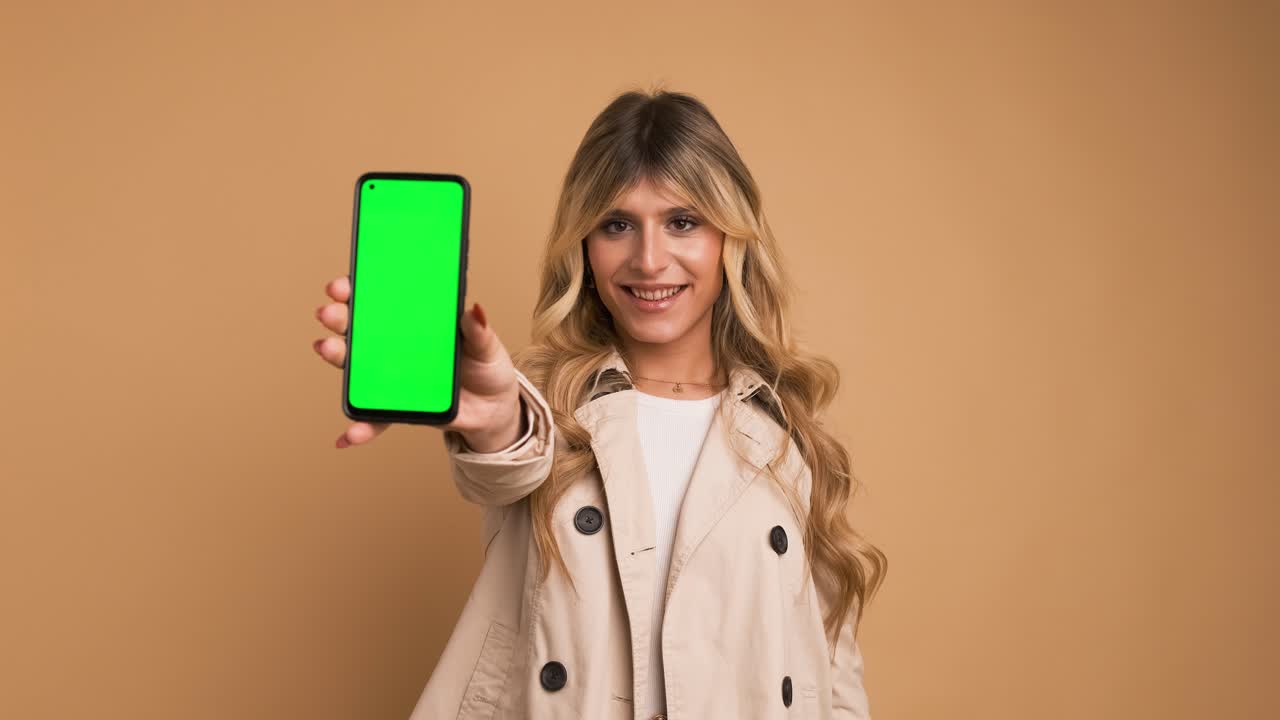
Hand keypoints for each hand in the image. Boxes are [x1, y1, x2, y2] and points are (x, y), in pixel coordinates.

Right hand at [313, 275, 523, 450]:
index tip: (343, 285)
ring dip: (338, 357)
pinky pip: (376, 418)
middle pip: (361, 328)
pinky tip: (347, 437)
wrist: (495, 408)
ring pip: (358, 366)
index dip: (358, 288)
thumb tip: (474, 309)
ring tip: (326, 348)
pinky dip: (362, 428)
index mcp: (416, 322)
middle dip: (340, 317)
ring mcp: (394, 375)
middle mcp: (397, 345)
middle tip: (329, 312)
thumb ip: (479, 330)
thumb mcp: (488, 346)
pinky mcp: (399, 406)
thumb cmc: (487, 367)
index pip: (381, 299)